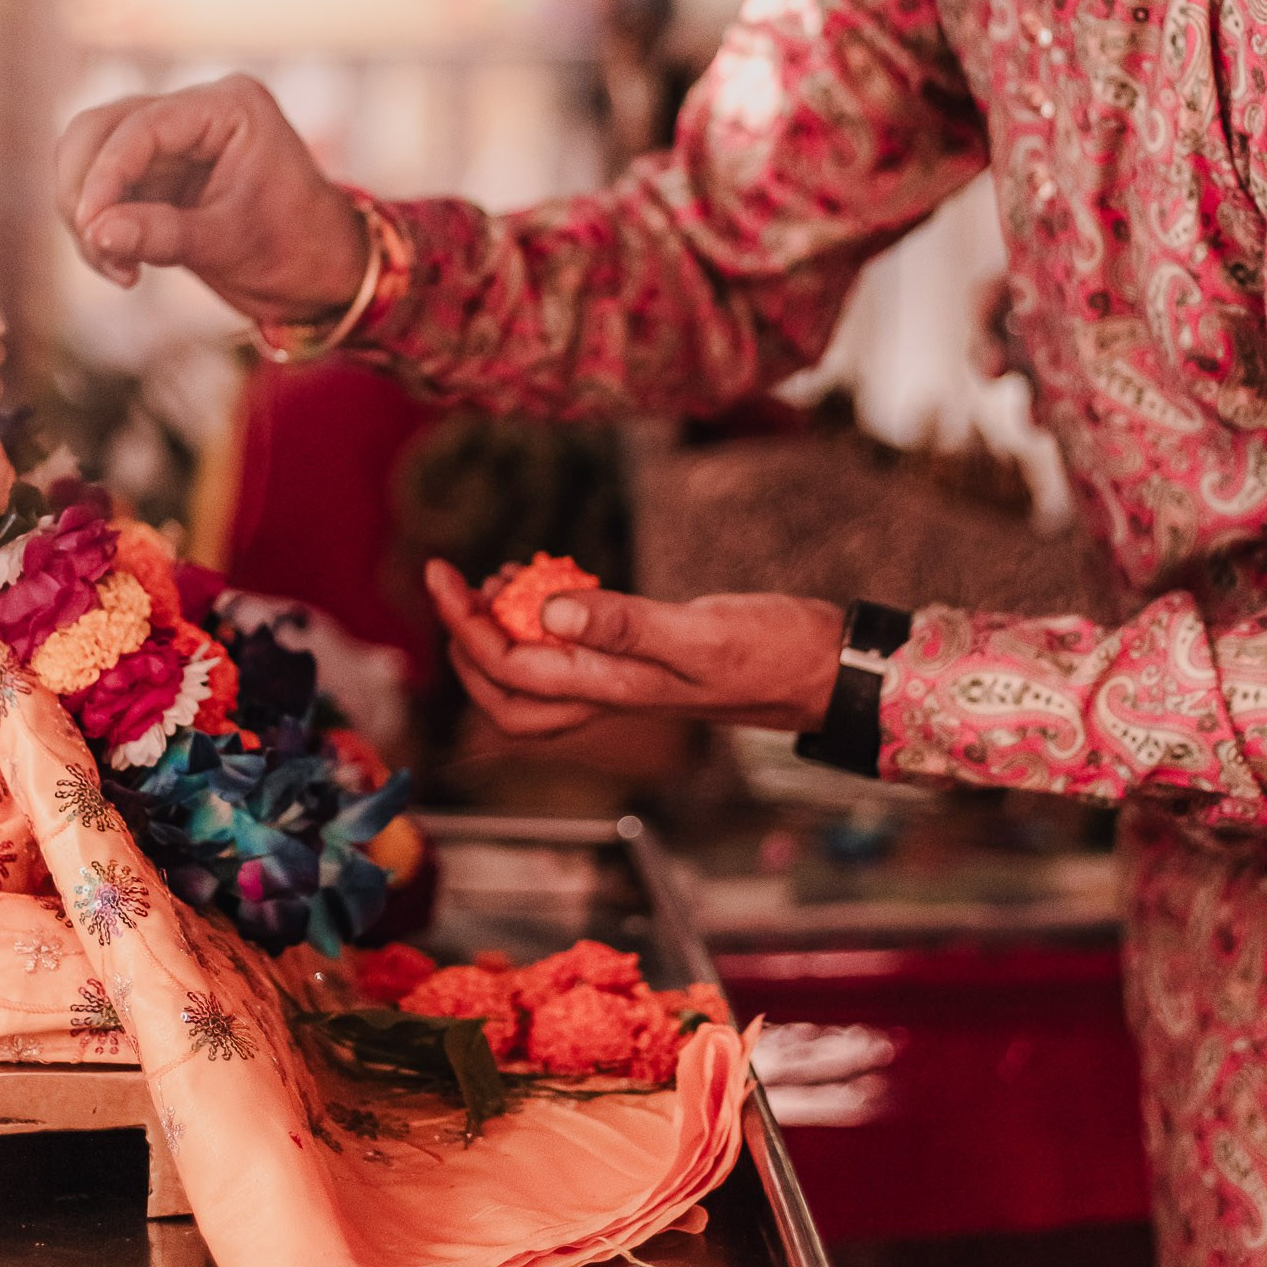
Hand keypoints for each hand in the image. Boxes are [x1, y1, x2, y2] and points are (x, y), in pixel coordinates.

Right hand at [55, 76, 368, 316]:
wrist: (321, 272)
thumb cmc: (296, 250)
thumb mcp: (232, 244)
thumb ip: (163, 234)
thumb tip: (95, 232)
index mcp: (231, 107)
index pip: (143, 124)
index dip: (105, 175)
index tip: (89, 227)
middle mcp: (196, 110)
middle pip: (102, 127)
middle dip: (85, 189)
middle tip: (95, 249)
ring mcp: (173, 138)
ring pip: (91, 154)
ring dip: (85, 210)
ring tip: (114, 268)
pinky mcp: (157, 171)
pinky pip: (103, 186)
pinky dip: (98, 225)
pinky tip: (121, 266)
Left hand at [425, 561, 841, 740]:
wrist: (826, 670)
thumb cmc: (772, 653)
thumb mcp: (698, 633)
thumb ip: (625, 624)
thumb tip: (545, 611)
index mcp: (610, 688)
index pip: (507, 667)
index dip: (461, 624)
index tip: (440, 571)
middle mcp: (608, 693)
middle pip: (505, 694)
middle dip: (466, 644)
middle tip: (453, 584)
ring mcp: (625, 682)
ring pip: (535, 677)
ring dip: (500, 634)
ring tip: (497, 576)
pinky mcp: (644, 664)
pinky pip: (571, 654)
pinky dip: (545, 623)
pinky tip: (555, 583)